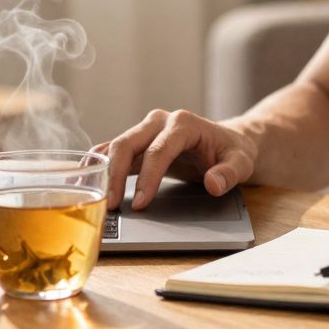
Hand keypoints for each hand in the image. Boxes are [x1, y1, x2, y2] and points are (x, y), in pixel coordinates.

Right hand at [95, 109, 257, 210]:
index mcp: (183, 123)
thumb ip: (230, 173)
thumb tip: (214, 183)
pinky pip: (112, 151)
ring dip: (102, 172)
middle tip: (111, 206)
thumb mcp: (241, 162)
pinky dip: (99, 166)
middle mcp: (160, 122)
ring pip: (115, 147)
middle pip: (127, 143)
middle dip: (115, 175)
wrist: (228, 141)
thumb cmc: (233, 151)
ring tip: (94, 199)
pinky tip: (87, 183)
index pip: (158, 150)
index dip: (147, 177)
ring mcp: (146, 130)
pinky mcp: (138, 143)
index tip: (141, 203)